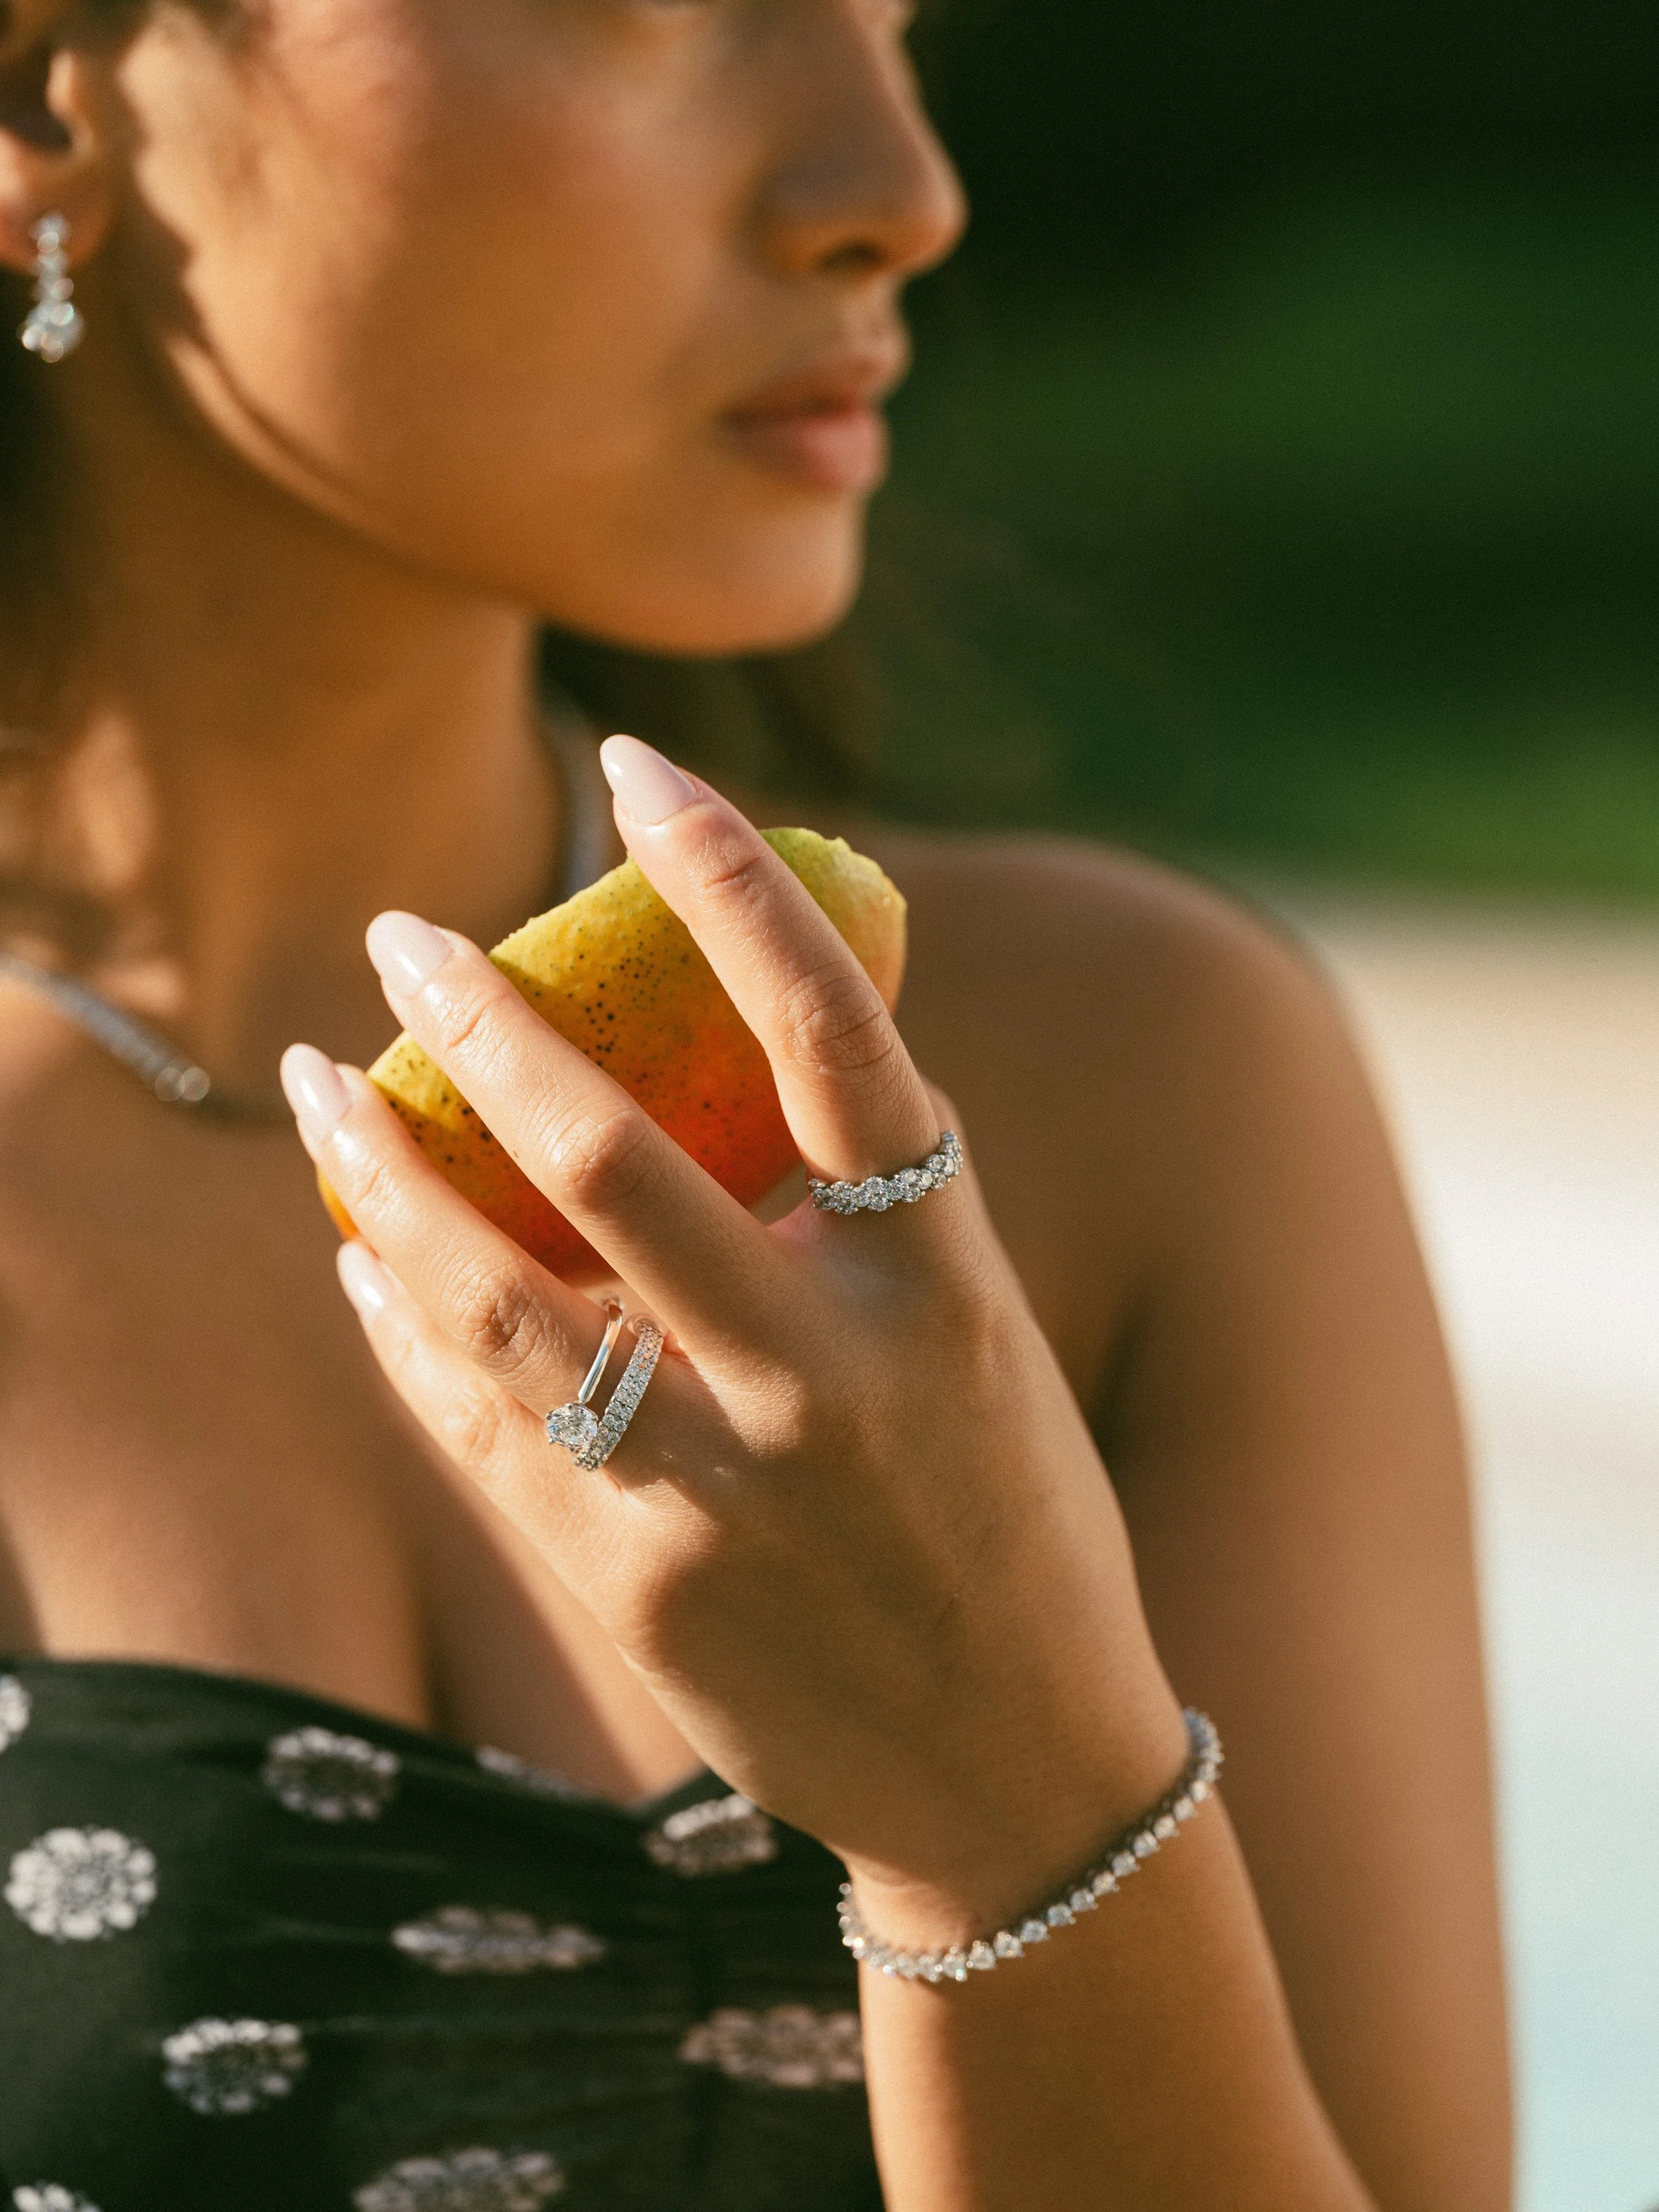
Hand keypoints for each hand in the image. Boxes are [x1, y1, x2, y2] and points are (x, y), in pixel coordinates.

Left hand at [282, 739, 1185, 1940]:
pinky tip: (358, 1259)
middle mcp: (837, 1379)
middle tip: (400, 934)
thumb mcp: (975, 1335)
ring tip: (315, 1086)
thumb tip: (725, 1038)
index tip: (642, 767)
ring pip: (500, 1298)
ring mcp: (727, 1497)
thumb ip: (864, 1205)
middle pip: (618, 1156)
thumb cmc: (1005, 1517)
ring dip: (386, 1175)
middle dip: (482, 1023)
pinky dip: (404, 1326)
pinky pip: (481, 1424)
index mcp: (947, 1285)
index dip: (736, 884)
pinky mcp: (636, 1594)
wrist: (1018, 1779)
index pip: (838, 1035)